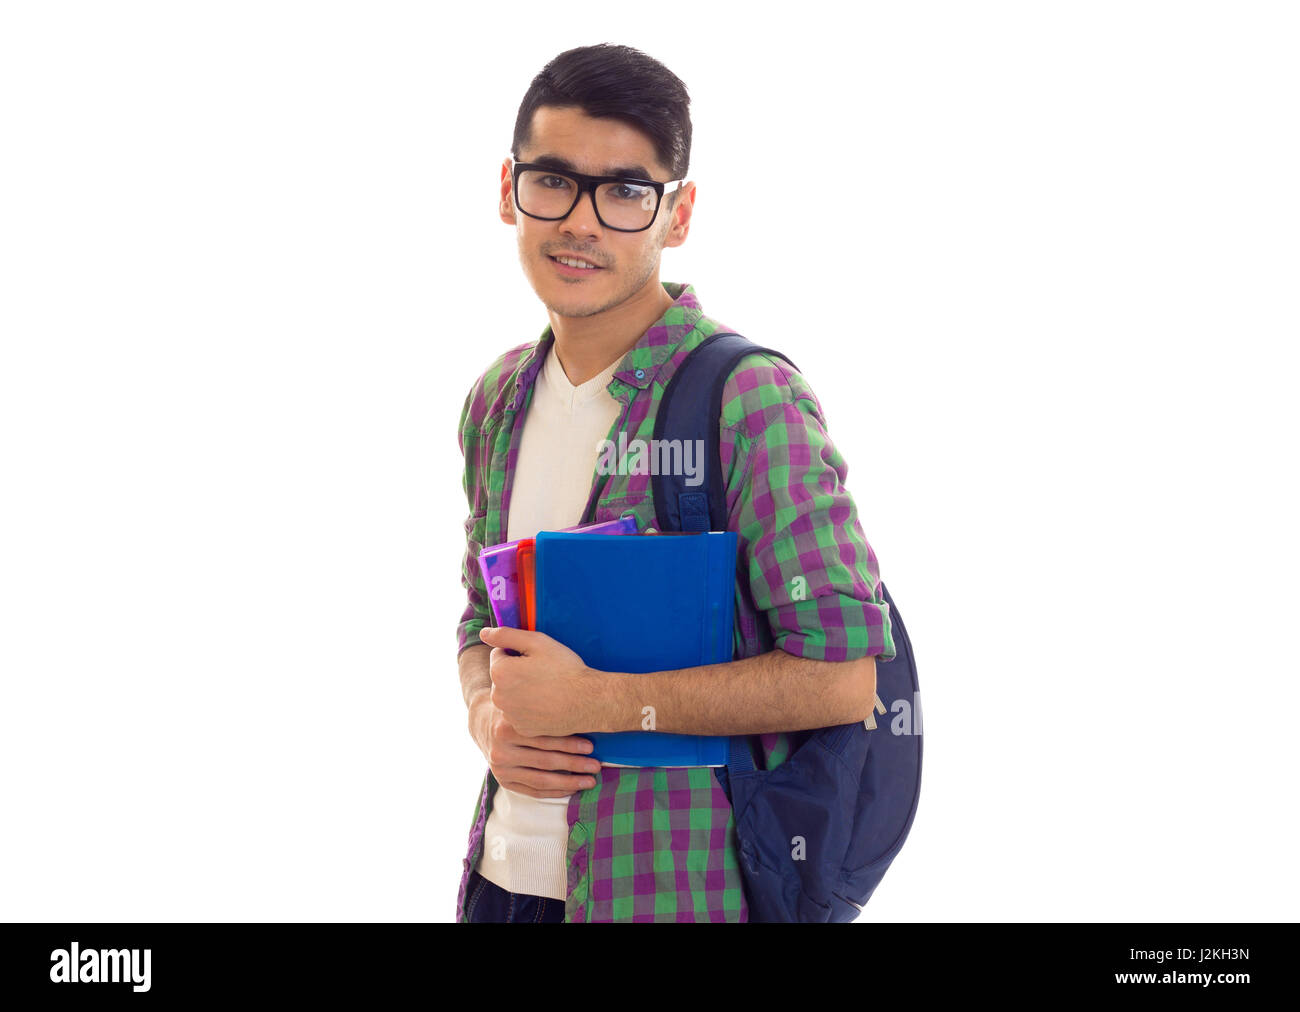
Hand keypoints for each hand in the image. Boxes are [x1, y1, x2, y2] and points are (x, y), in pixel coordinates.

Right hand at [469, 694, 601, 798]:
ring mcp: (500, 769)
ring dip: (569, 782)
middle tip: (596, 766)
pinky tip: (573, 788)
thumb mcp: (523, 702)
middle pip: (544, 761)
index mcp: (506, 727)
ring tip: (590, 781)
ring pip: (540, 780)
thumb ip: (545, 708)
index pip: (543, 739)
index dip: (568, 743)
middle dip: (574, 764)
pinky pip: (533, 791)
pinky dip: (555, 792)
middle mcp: (501, 750)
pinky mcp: (504, 782)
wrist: (481, 722)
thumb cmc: (514, 709)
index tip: (591, 746)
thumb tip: (585, 711)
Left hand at [478, 626, 607, 737]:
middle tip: (543, 673)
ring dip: (521, 691)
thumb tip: (484, 633)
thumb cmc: (565, 669)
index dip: (518, 652)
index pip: (499, 654)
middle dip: (516, 672)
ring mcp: (509, 715)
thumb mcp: (538, 642)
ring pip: (510, 696)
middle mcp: (498, 696)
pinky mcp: (521, 728)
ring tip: (547, 689)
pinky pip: (519, 713)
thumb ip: (507, 635)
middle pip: (502, 677)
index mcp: (499, 672)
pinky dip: (529, 708)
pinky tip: (547, 704)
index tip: (537, 658)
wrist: (588, 701)